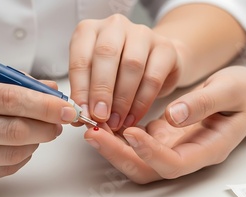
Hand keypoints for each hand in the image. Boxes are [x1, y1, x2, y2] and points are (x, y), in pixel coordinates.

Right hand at [0, 75, 76, 186]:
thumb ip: (8, 84)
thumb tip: (50, 89)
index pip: (10, 99)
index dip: (45, 105)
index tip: (67, 107)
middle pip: (14, 129)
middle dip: (47, 126)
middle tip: (59, 122)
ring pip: (11, 152)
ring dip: (36, 143)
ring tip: (41, 132)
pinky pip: (2, 169)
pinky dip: (21, 158)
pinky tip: (23, 148)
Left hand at [69, 14, 181, 130]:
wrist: (156, 64)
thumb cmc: (119, 72)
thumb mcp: (97, 80)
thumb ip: (88, 95)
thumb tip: (80, 119)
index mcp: (89, 30)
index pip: (81, 58)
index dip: (80, 89)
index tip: (82, 114)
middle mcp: (114, 26)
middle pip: (105, 54)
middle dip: (101, 90)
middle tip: (100, 117)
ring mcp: (142, 33)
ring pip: (131, 65)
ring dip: (122, 99)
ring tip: (117, 121)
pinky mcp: (165, 47)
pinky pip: (153, 77)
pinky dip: (142, 101)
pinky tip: (134, 117)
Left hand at [83, 66, 245, 182]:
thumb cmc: (243, 93)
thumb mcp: (230, 89)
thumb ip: (203, 103)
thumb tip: (172, 115)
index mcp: (208, 149)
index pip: (174, 164)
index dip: (150, 153)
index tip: (130, 131)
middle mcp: (188, 155)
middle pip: (149, 170)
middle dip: (119, 156)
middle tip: (94, 134)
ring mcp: (174, 148)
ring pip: (138, 161)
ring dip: (113, 148)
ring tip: (91, 128)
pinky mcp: (163, 138)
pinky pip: (137, 144)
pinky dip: (118, 136)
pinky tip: (103, 119)